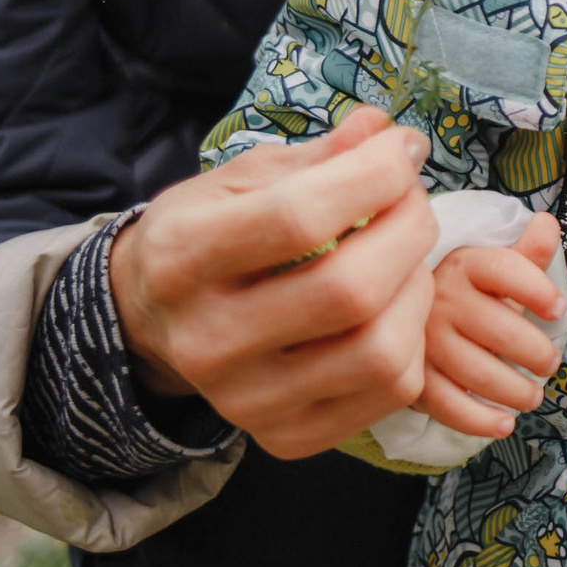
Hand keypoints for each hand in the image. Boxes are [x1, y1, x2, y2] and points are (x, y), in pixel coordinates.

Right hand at [108, 108, 440, 459]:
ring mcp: (245, 401)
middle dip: (408, 227)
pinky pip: (389, 389)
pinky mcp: (285, 436)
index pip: (297, 217)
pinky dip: (413, 338)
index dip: (374, 175)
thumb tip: (383, 130)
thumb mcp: (239, 179)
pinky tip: (393, 305)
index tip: (404, 148)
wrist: (150, 322)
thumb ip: (314, 156)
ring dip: (416, 286)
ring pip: (378, 351)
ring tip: (404, 254)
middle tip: (412, 201)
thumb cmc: (206, 233)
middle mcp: (206, 341)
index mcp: (181, 258)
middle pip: (348, 289)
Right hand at [416, 214, 566, 440]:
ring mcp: (424, 341)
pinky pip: (448, 405)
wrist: (407, 318)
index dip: (535, 289)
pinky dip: (479, 420)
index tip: (558, 310)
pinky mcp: (413, 378)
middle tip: (551, 364)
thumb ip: (526, 252)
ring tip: (534, 396)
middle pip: (498, 329)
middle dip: (535, 352)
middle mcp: (440, 299)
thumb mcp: (495, 267)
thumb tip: (548, 225)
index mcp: (464, 264)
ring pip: (477, 372)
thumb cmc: (469, 294)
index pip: (503, 270)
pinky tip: (503, 423)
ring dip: (514, 391)